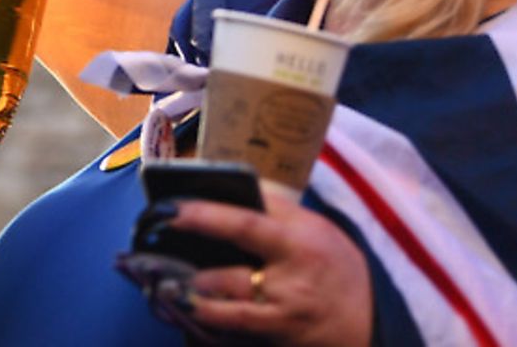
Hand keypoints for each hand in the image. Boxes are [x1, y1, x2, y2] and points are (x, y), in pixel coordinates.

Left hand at [147, 190, 371, 346]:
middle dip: (186, 271)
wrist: (372, 321)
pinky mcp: (276, 341)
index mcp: (299, 244)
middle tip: (144, 257)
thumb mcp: (316, 228)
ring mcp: (282, 318)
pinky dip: (206, 324)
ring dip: (190, 301)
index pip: (245, 225)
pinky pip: (234, 334)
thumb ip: (276, 209)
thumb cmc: (338, 266)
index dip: (204, 216)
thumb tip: (230, 184)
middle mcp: (289, 284)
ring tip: (161, 287)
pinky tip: (181, 312)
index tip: (169, 208)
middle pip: (229, 278)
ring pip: (227, 313)